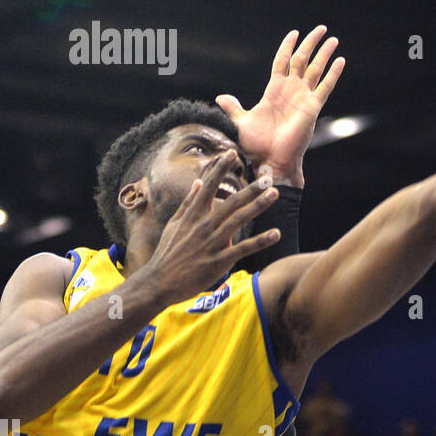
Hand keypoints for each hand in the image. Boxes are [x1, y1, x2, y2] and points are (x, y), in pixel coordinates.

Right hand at [131, 150, 281, 304]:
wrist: (159, 281)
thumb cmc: (168, 252)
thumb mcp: (175, 224)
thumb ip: (188, 203)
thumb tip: (199, 182)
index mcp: (193, 215)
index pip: (209, 186)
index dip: (220, 169)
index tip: (232, 153)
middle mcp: (204, 225)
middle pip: (231, 202)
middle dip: (250, 189)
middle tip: (268, 178)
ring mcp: (212, 242)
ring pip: (239, 220)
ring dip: (258, 206)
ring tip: (274, 195)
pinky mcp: (219, 260)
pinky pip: (244, 249)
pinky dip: (261, 241)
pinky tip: (276, 233)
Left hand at [215, 26, 344, 186]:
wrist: (270, 159)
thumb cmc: (256, 145)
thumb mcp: (241, 121)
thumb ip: (234, 108)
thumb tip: (221, 98)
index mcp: (274, 91)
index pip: (283, 61)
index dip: (288, 46)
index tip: (295, 32)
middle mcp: (291, 91)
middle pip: (303, 60)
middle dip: (311, 43)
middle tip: (321, 28)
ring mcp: (303, 98)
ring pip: (316, 69)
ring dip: (324, 53)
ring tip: (333, 39)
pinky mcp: (313, 107)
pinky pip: (325, 87)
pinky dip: (333, 74)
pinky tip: (340, 60)